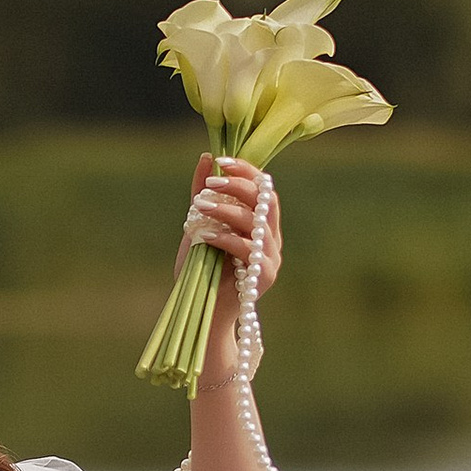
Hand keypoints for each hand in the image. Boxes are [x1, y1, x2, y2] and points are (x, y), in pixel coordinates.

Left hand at [187, 156, 280, 371]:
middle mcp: (271, 238)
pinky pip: (246, 249)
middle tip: (210, 183)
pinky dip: (223, 237)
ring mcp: (271, 258)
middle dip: (238, 186)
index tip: (221, 161)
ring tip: (200, 206)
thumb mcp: (199, 224)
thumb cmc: (202, 269)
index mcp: (261, 224)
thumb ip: (204, 194)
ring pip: (256, 222)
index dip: (246, 170)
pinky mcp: (263, 277)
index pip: (264, 188)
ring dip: (226, 210)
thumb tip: (206, 157)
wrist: (201, 313)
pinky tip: (203, 235)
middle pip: (266, 200)